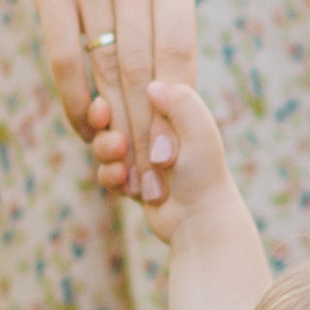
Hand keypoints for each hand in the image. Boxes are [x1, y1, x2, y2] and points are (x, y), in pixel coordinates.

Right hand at [19, 0, 198, 173]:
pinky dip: (75, 99)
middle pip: (141, 69)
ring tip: (119, 164)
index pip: (178, 54)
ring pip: (103, 67)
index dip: (175, 112)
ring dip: (112, 125)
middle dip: (146, 131)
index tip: (173, 158)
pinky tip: (85, 126)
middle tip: (148, 179)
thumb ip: (170, 27)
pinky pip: (62, 56)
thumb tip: (182, 103)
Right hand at [91, 76, 243, 241]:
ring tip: (118, 161)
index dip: (116, 94)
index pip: (134, 87)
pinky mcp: (131, 179)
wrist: (198, 223)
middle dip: (106, 124)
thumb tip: (153, 86)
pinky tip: (121, 181)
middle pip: (113, 111)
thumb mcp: (200, 133)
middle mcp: (155, 129)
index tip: (105, 106)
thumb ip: (182, 103)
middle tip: (115, 141)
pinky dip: (109, 174)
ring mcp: (141, 154)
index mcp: (174, 110)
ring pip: (105, 140)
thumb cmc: (204, 176)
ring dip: (105, 149)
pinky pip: (106, 170)